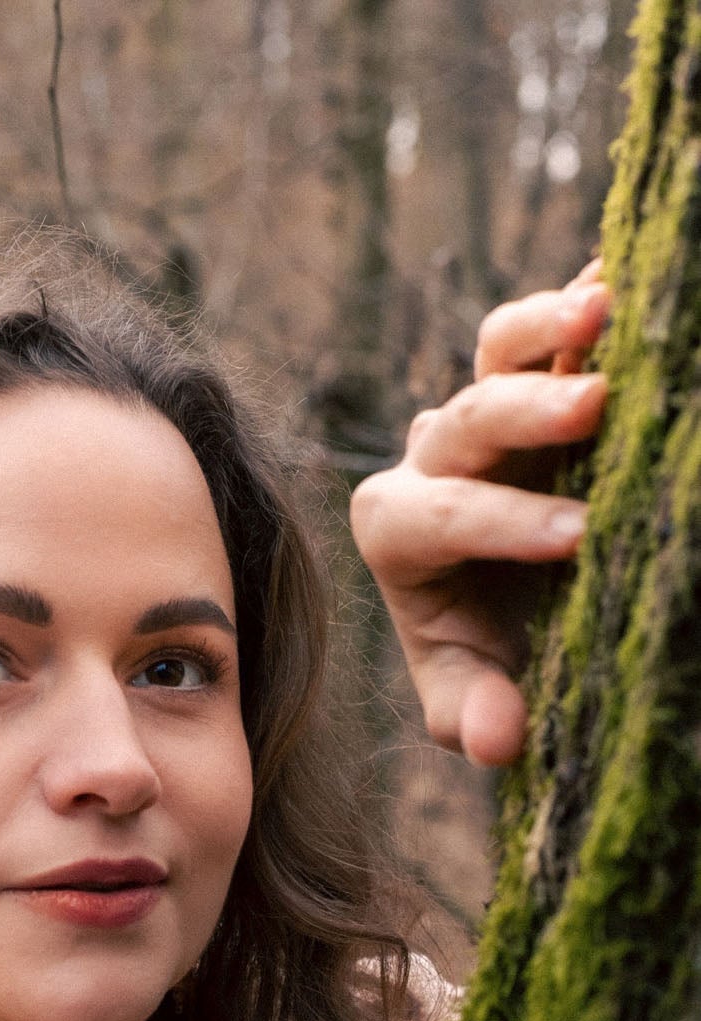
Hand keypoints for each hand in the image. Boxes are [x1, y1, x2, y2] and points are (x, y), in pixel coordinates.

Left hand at [350, 261, 610, 765]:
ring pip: (500, 346)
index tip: (574, 539)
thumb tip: (495, 741)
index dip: (501, 524)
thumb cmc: (487, 644)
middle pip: (468, 417)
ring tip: (607, 303)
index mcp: (398, 526)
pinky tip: (627, 273)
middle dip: (530, 414)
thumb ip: (470, 713)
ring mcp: (488, 402)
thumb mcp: (471, 688)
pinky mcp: (542, 368)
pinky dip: (588, 294)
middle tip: (595, 407)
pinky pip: (554, 322)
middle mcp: (433, 454)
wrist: (513, 595)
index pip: (435, 516)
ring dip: (549, 321)